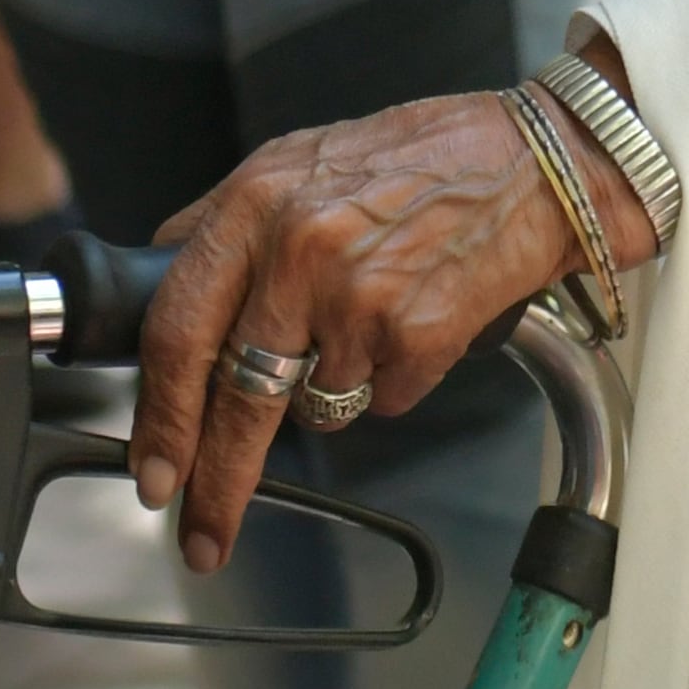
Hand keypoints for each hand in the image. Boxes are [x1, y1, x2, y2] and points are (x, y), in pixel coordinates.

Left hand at [124, 91, 633, 575]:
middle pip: (232, 395)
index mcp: (255, 201)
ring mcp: (358, 295)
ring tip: (375, 318)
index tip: (152, 466)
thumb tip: (169, 280)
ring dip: (334, 387)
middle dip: (212, 479)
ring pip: (313, 404)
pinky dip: (396, 378)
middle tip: (201, 531)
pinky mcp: (416, 335)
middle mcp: (298, 248)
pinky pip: (382, 400)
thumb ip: (232, 221)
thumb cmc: (426, 157)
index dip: (159, 411)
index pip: (176, 326)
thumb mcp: (301, 159)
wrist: (536, 160)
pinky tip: (418, 317)